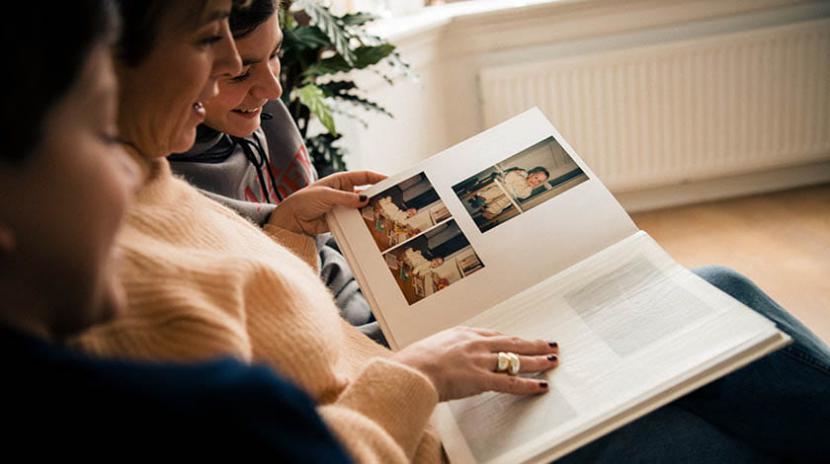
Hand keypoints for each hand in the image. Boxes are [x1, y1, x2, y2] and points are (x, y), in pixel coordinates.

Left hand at [268, 170, 385, 234]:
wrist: (292, 220)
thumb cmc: (304, 201)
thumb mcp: (325, 195)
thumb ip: (346, 198)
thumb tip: (365, 199)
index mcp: (341, 180)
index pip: (364, 176)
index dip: (378, 177)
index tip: (391, 181)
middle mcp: (344, 192)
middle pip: (366, 192)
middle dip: (378, 196)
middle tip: (391, 201)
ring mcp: (344, 206)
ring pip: (362, 208)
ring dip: (371, 211)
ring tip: (383, 215)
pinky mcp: (341, 220)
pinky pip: (355, 221)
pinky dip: (362, 223)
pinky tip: (370, 226)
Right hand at [391, 327, 559, 400]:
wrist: (411, 369)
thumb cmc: (413, 361)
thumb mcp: (429, 347)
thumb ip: (443, 351)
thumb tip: (442, 357)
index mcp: (462, 334)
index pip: (493, 335)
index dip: (510, 339)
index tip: (519, 340)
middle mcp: (475, 343)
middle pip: (511, 342)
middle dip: (532, 343)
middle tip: (548, 343)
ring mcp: (480, 361)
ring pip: (516, 359)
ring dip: (537, 360)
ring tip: (552, 360)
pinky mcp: (482, 379)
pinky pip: (510, 382)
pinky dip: (528, 384)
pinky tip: (540, 385)